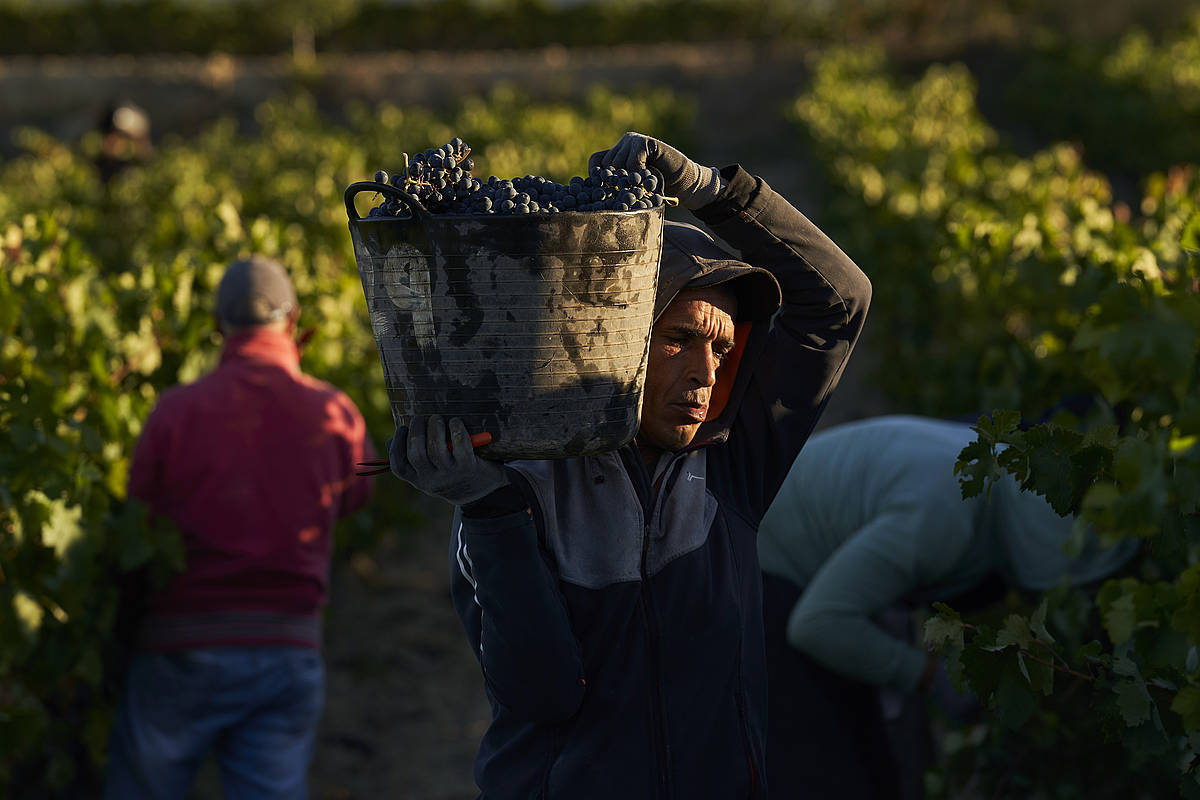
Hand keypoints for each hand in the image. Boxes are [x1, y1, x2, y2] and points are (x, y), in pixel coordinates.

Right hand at [388, 415, 507, 505]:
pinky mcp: (468, 467)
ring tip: (436, 418)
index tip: (402, 428)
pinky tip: (456, 422)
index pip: (399, 466)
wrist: (481, 491)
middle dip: (416, 431)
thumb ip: (411, 459)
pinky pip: (460, 446)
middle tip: (421, 418)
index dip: (397, 445)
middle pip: (417, 455)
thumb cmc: (449, 475)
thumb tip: (389, 441)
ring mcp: (451, 474)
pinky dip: (457, 430)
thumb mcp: (429, 474)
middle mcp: (433, 480)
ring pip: (436, 450)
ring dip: (434, 429)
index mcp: (419, 480)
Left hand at [588, 132, 723, 209]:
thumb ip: (617, 185)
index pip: (595, 161)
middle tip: (623, 196)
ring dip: (627, 181)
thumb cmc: (657, 188)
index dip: (594, 175)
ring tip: (637, 190)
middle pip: (606, 164)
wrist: (682, 182)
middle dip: (613, 183)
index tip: (598, 191)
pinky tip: (645, 181)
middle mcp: (623, 144)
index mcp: (617, 153)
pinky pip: (633, 161)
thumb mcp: (632, 188)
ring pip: (619, 164)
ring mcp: (633, 141)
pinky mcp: (645, 142)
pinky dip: (637, 174)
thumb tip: (594, 195)